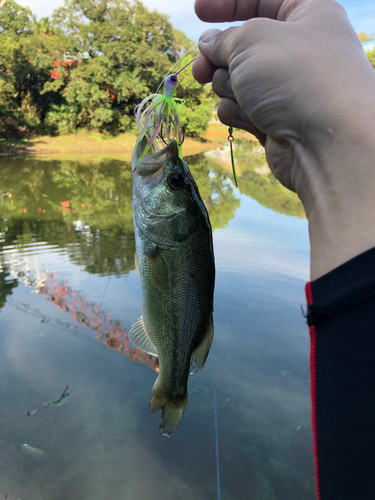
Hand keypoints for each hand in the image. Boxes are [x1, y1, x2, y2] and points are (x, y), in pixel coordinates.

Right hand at [193, 0, 374, 278]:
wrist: (326, 143)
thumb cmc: (295, 77)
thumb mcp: (251, 40)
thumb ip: (223, 38)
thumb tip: (208, 43)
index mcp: (307, 14)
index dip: (226, 3)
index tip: (197, 10)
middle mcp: (300, 51)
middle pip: (244, 46)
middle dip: (218, 57)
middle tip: (200, 70)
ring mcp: (287, 89)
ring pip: (239, 80)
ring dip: (227, 87)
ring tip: (238, 94)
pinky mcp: (276, 121)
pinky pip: (243, 109)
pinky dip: (237, 112)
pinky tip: (245, 117)